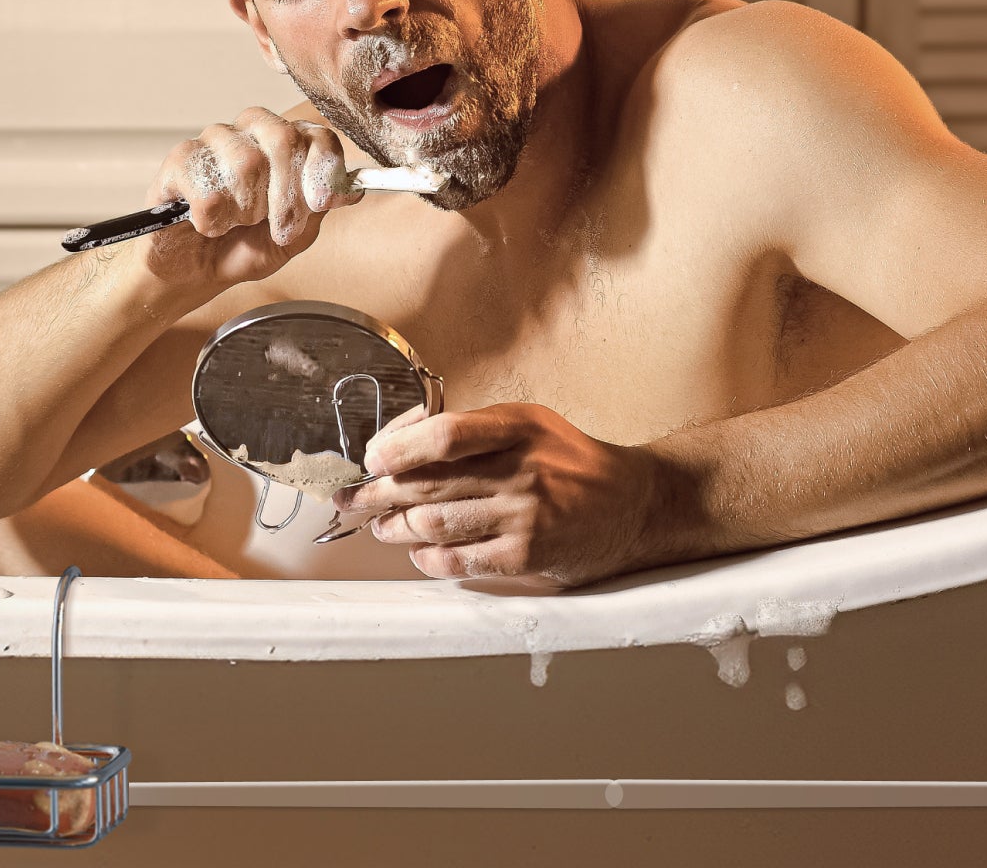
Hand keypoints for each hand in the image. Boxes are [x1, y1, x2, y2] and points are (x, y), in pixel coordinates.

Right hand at [138, 107, 359, 294]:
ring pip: (247, 162)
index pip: (316, 135)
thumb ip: (319, 209)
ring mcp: (213, 142)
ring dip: (246, 210)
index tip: (320, 202)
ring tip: (235, 223)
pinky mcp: (179, 160)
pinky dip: (213, 220)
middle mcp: (251, 134)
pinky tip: (207, 225)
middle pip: (284, 137)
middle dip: (287, 193)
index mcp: (284, 144)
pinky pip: (208, 187)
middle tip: (278, 227)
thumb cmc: (243, 248)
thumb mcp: (294, 236)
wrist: (195, 272)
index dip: (322, 168)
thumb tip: (351, 189)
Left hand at [337, 402, 692, 586]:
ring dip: (397, 528)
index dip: (399, 448)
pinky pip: (459, 560)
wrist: (635, 504)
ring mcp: (525, 516)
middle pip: (428, 483)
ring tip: (382, 528)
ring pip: (435, 523)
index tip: (372, 459)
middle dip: (378, 494)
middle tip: (351, 501)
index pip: (446, 434)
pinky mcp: (528, 555)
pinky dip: (429, 558)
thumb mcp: (532, 425)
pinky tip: (420, 553)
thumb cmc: (572, 463)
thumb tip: (401, 445)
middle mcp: (522, 470)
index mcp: (519, 428)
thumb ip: (476, 431)